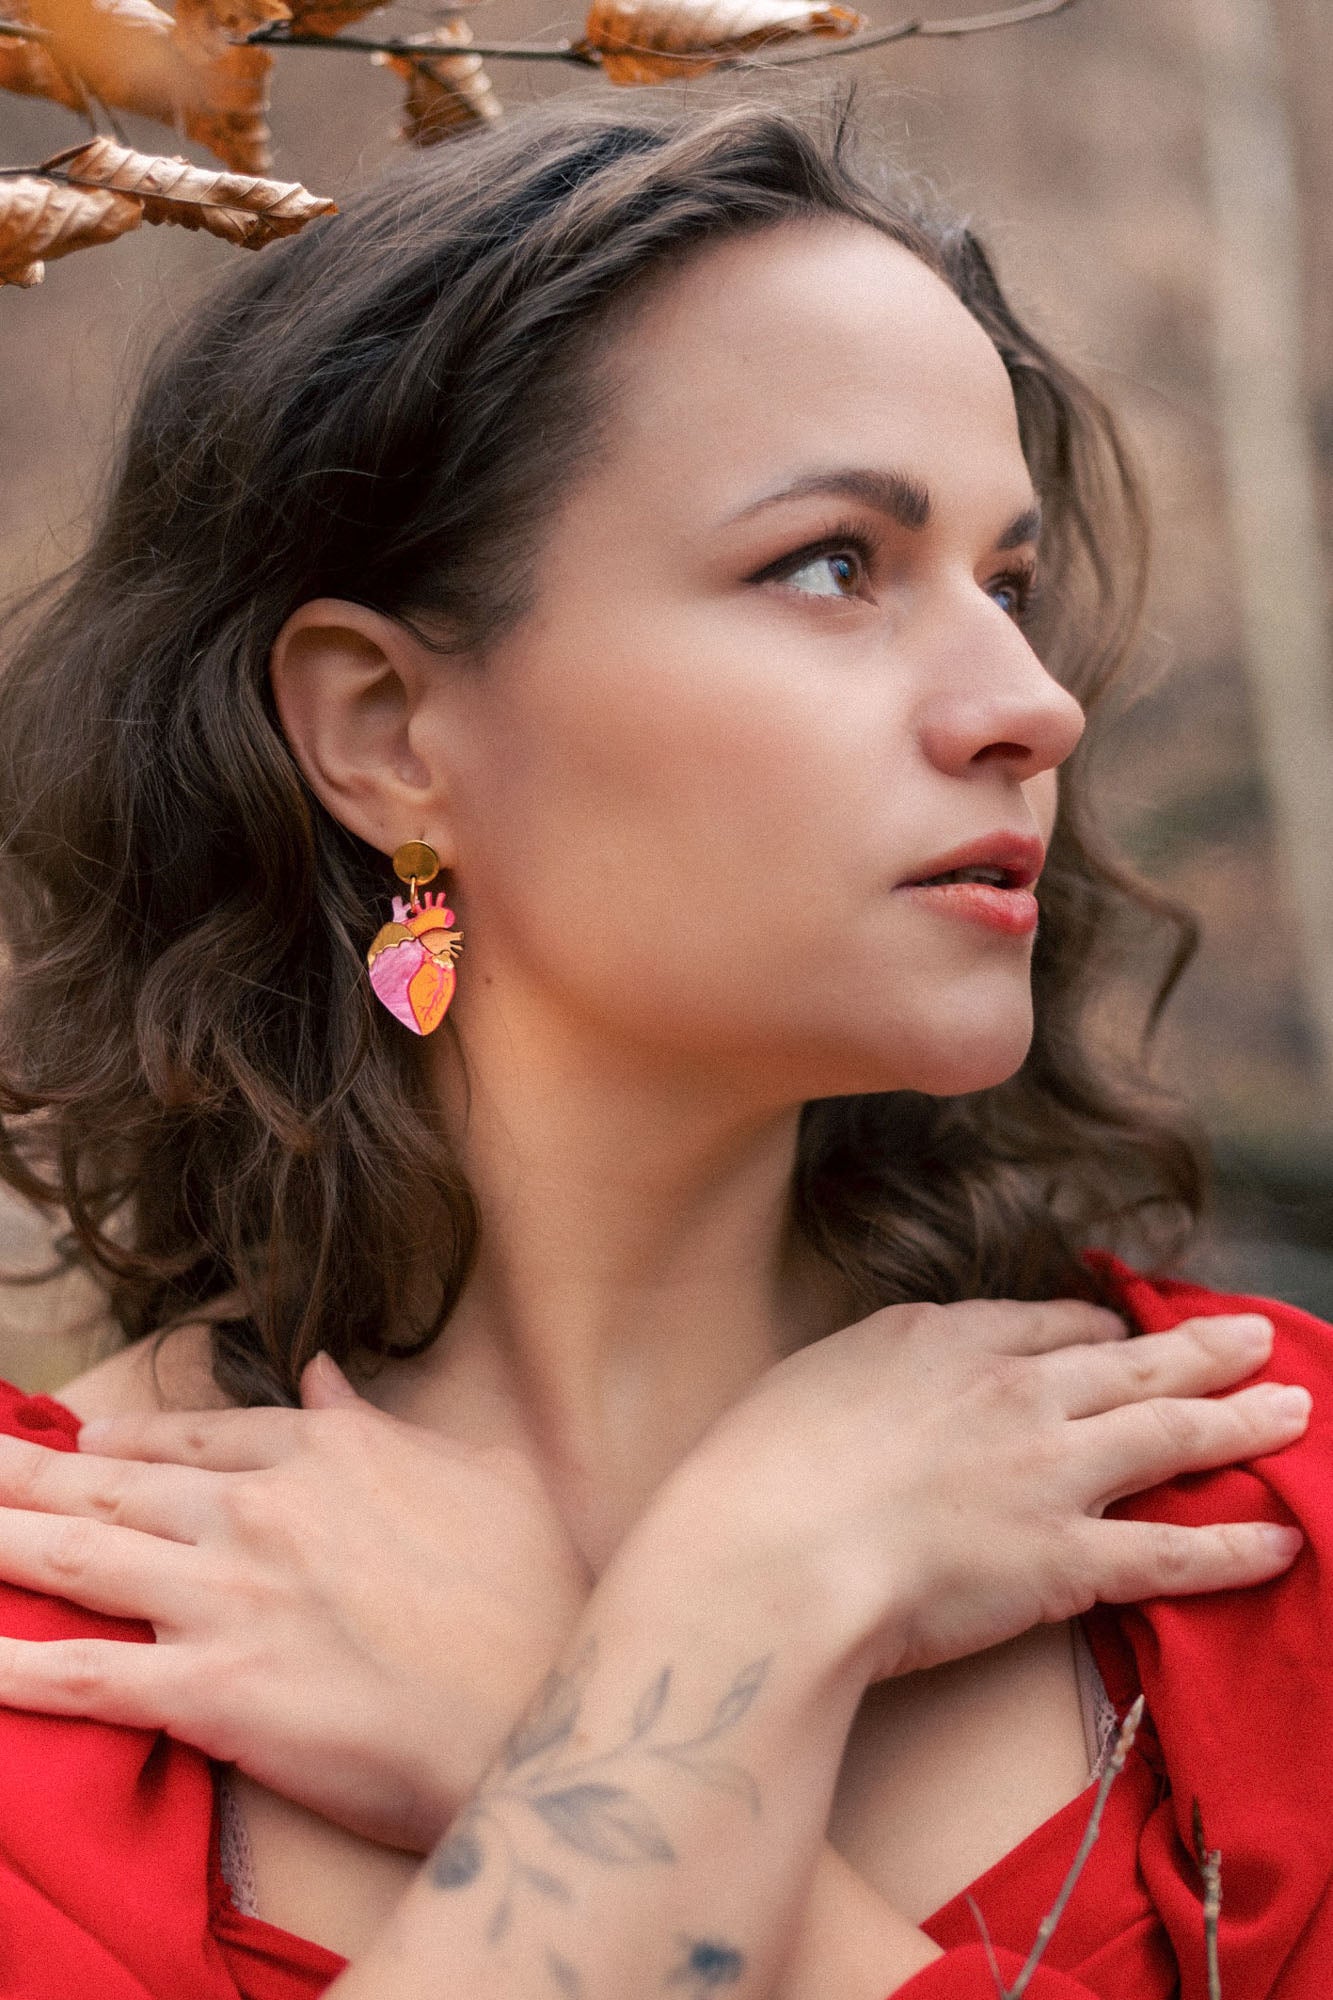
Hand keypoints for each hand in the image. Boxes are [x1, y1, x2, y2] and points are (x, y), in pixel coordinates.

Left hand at [0, 1355, 589, 1848]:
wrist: (542, 1705)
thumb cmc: (532, 1593)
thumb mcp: (478, 1471)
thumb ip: (384, 1422)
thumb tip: (327, 1374)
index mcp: (324, 1450)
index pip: (198, 1432)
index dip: (129, 1435)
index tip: (85, 1436)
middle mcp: (258, 1508)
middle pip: (114, 1481)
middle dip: (27, 1469)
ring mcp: (227, 1595)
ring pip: (78, 1555)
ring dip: (1, 1534)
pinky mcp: (210, 1691)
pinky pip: (86, 1676)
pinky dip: (14, 1666)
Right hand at [651, 1300, 1306, 1684]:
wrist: (772, 1550)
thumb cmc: (760, 1472)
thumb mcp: (810, 1380)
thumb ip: (871, 1377)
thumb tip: (886, 1394)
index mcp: (943, 1340)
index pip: (1047, 1324)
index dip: (1095, 1330)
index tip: (1119, 1335)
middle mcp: (1013, 1392)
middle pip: (1131, 1362)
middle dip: (1201, 1349)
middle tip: (1256, 1334)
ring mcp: (1049, 1472)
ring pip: (1171, 1434)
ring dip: (1242, 1420)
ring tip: (1295, 1408)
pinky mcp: (1066, 1558)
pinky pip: (1172, 1550)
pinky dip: (1235, 1546)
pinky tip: (1282, 1539)